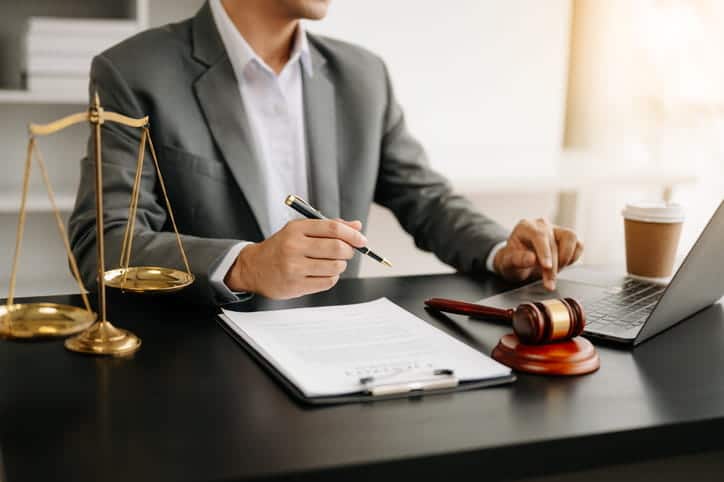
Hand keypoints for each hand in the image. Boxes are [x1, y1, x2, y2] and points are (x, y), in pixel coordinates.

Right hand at [225, 218, 366, 298]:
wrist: (254, 268)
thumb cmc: (280, 247)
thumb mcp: (300, 230)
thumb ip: (329, 226)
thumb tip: (356, 226)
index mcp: (296, 229)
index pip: (333, 228)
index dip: (352, 234)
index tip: (361, 239)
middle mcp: (294, 247)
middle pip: (337, 248)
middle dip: (349, 251)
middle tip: (346, 252)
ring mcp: (294, 268)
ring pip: (335, 267)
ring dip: (340, 265)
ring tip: (331, 263)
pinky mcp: (296, 285)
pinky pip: (328, 282)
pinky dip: (331, 278)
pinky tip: (322, 273)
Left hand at [493, 218, 582, 290]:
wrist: (517, 262)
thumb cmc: (511, 261)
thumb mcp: (507, 263)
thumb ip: (516, 260)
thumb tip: (531, 258)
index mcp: (525, 227)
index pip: (538, 235)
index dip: (544, 252)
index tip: (547, 267)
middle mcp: (542, 225)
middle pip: (554, 242)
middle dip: (553, 267)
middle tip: (549, 284)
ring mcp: (556, 230)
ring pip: (570, 237)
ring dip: (566, 259)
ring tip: (555, 272)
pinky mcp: (567, 238)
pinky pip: (578, 245)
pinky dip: (573, 257)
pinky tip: (561, 266)